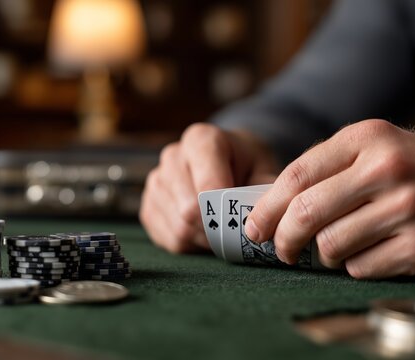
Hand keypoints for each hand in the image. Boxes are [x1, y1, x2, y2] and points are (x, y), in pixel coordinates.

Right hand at [140, 123, 277, 252]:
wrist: (229, 161)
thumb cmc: (248, 165)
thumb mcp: (265, 169)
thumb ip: (266, 192)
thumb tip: (264, 223)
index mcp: (201, 140)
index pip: (207, 188)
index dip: (227, 211)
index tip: (245, 219)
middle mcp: (172, 156)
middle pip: (190, 210)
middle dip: (218, 228)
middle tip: (237, 230)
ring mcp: (156, 181)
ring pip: (179, 228)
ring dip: (206, 239)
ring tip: (222, 229)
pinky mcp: (148, 205)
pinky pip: (169, 239)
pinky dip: (192, 244)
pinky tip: (204, 232)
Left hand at [245, 119, 414, 277]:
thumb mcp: (380, 150)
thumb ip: (330, 168)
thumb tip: (274, 205)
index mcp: (368, 137)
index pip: (298, 174)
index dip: (267, 206)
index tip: (254, 227)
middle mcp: (387, 167)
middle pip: (307, 212)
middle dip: (283, 239)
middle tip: (280, 250)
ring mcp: (407, 207)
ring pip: (331, 245)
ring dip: (324, 255)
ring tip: (336, 249)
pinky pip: (361, 267)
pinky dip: (355, 267)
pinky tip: (371, 255)